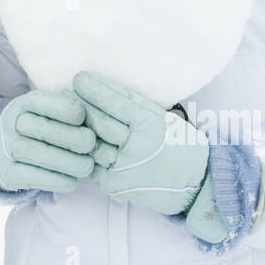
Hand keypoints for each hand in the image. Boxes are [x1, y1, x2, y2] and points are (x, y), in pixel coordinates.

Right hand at [0, 90, 97, 193]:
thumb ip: (71, 112)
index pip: (40, 101)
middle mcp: (11, 124)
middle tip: (90, 143)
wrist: (8, 153)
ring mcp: (6, 149)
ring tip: (87, 165)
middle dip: (71, 136)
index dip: (63, 108)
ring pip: (36, 153)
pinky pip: (31, 177)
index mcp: (24, 105)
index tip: (82, 116)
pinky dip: (55, 180)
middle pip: (41, 128)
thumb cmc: (42, 129)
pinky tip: (72, 180)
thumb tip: (97, 118)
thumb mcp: (51, 114)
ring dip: (67, 161)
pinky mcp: (7, 173)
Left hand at [74, 71, 226, 240]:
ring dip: (79, 130)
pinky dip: (86, 153)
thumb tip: (105, 89)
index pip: (117, 103)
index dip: (95, 89)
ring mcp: (124, 168)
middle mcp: (137, 146)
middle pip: (98, 122)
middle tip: (67, 94)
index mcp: (151, 125)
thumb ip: (138, 107)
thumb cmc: (182, 147)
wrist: (197, 186)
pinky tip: (79, 143)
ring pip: (91, 144)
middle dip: (81, 107)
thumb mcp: (166, 120)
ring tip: (67, 118)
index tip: (79, 78)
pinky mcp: (115, 185)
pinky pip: (92, 165)